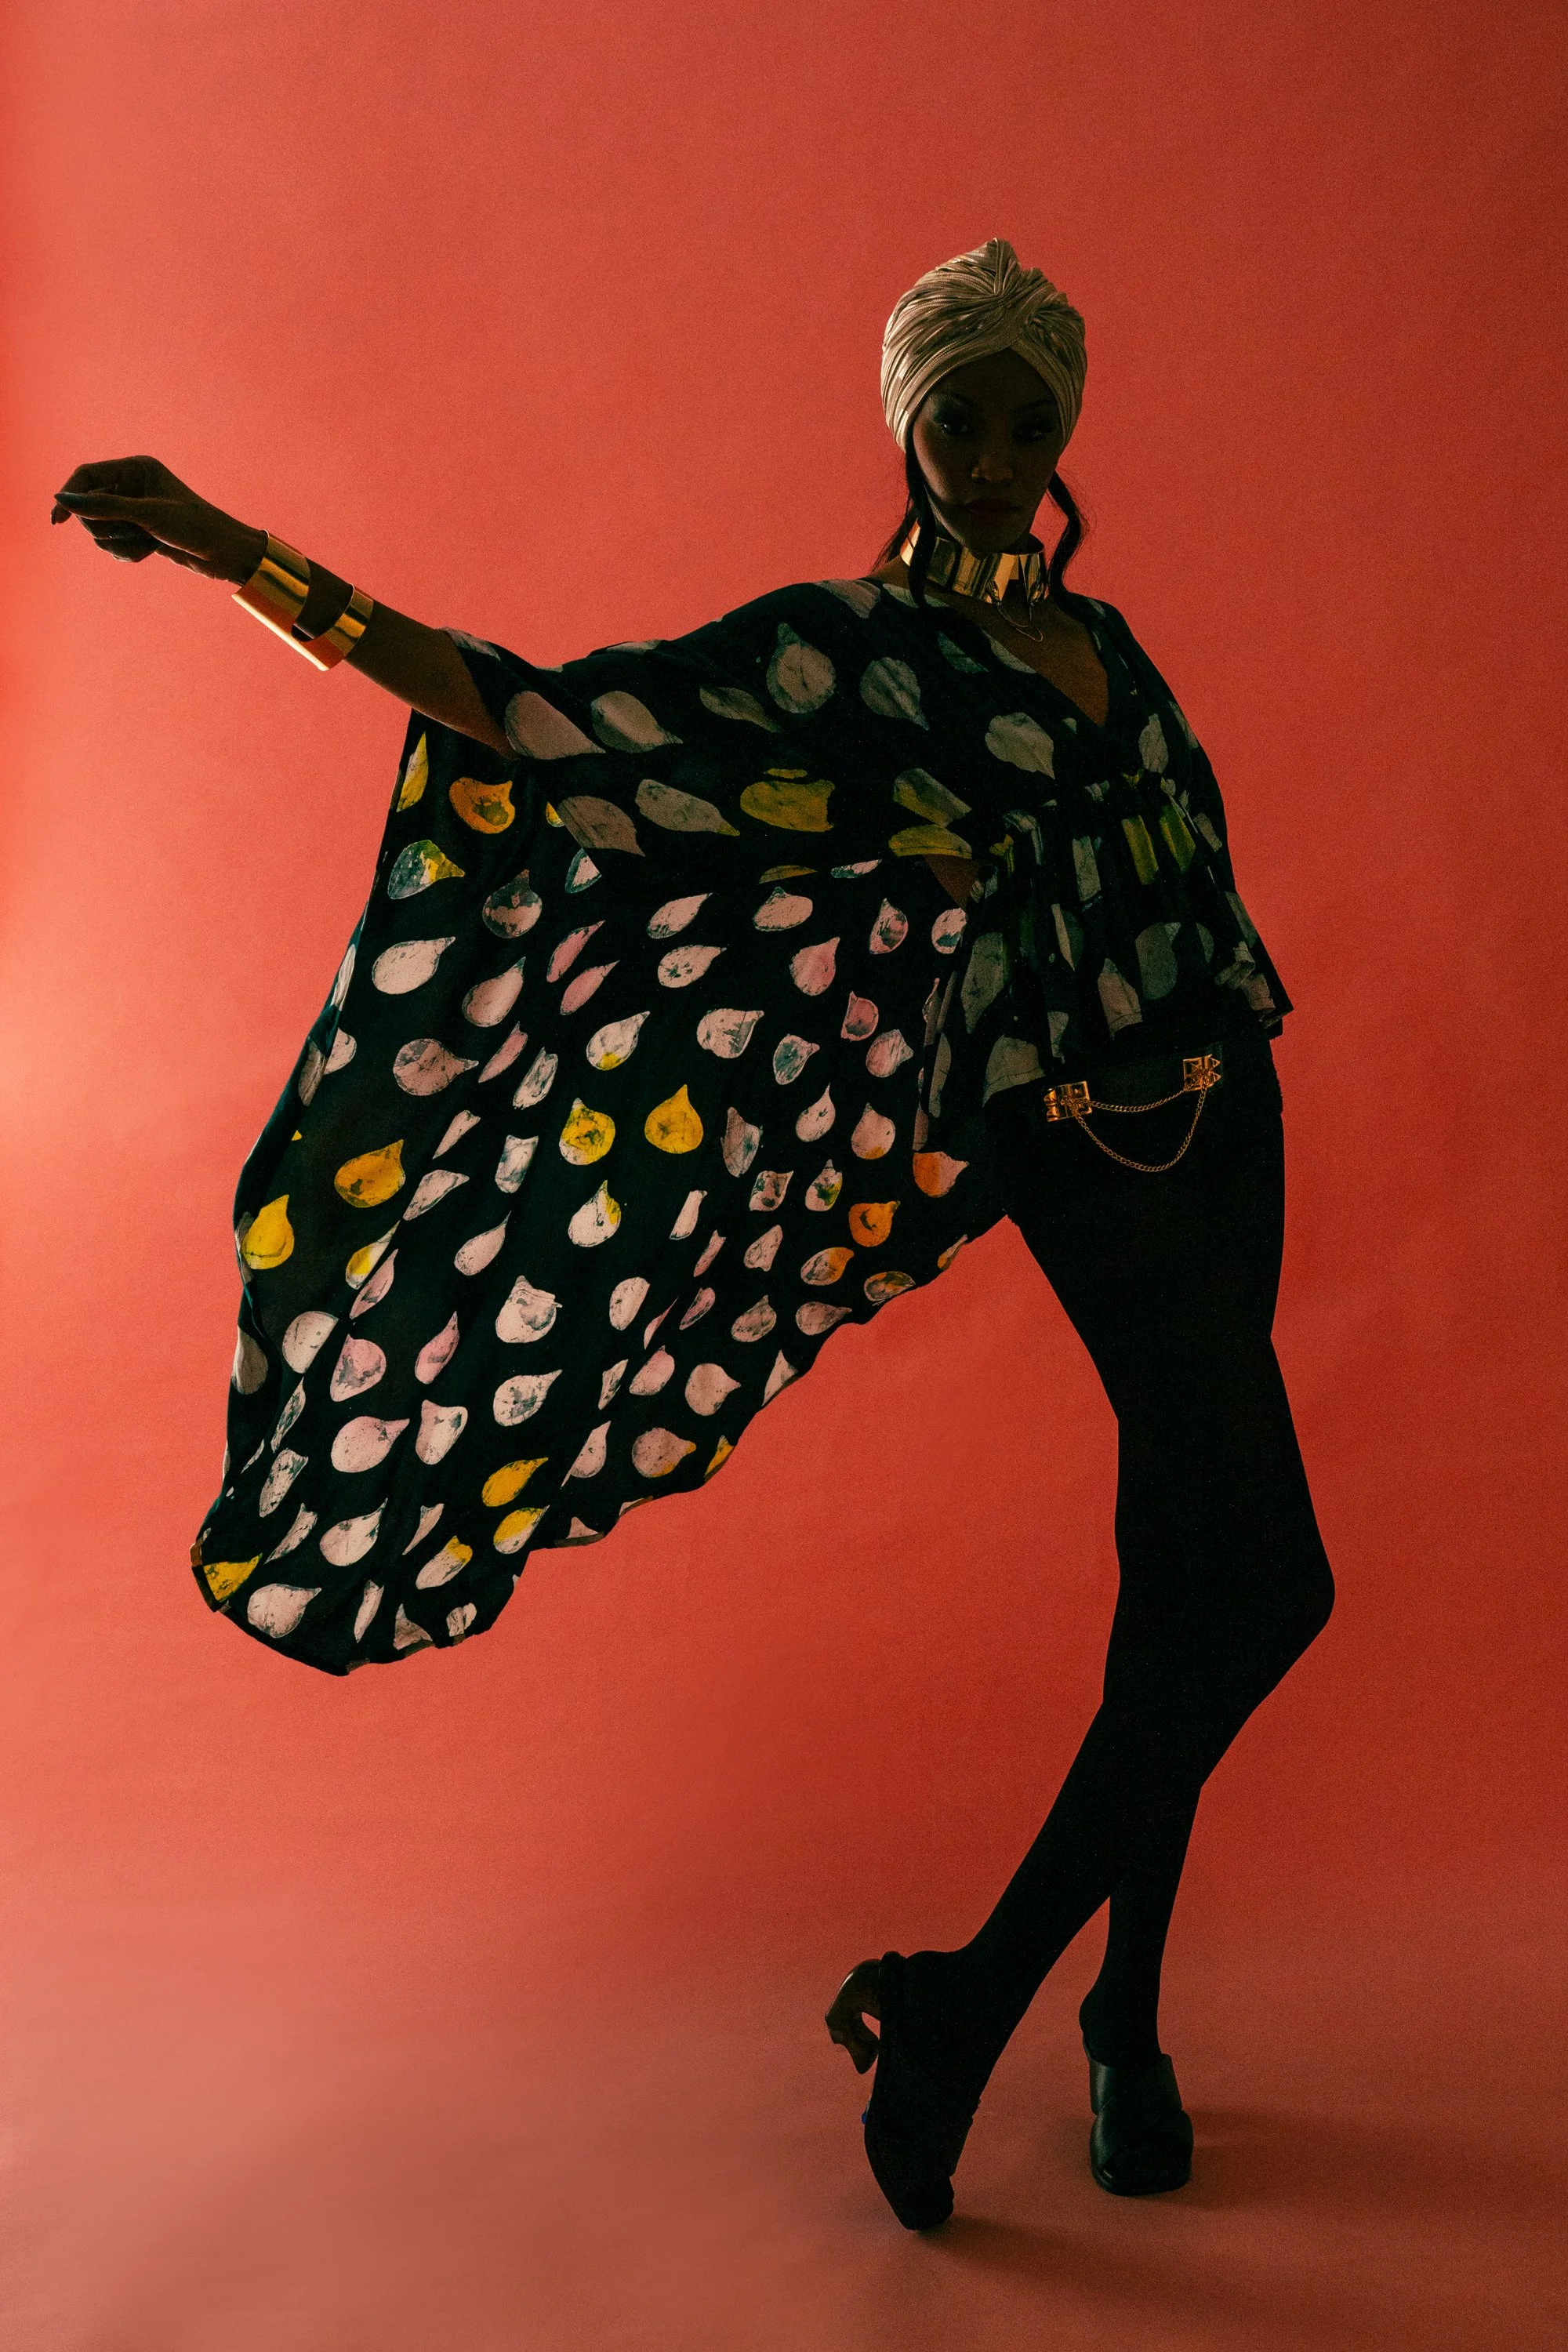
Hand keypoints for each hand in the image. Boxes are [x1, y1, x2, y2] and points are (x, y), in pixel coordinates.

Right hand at [50, 456, 264, 582]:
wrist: (225, 554)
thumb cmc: (194, 526)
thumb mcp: (147, 515)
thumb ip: (104, 507)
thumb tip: (63, 499)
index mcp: (137, 468)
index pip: (88, 475)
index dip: (70, 496)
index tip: (57, 520)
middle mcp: (134, 485)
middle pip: (90, 506)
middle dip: (105, 527)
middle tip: (129, 535)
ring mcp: (136, 510)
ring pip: (102, 529)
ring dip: (119, 544)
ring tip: (145, 545)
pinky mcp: (140, 531)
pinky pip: (115, 544)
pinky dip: (127, 553)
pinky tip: (148, 553)